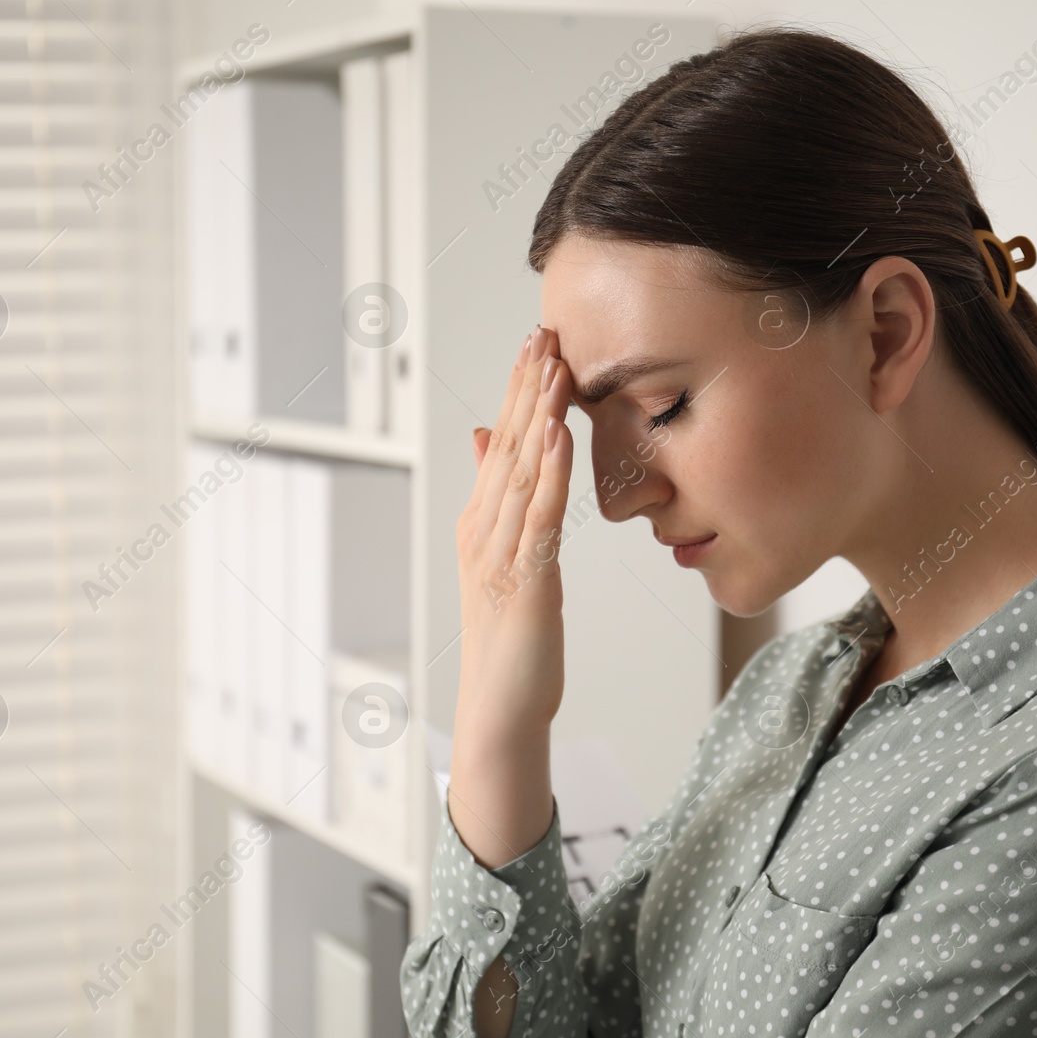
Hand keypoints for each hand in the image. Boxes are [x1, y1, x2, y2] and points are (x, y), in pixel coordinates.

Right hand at [454, 324, 572, 735]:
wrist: (500, 705)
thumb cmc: (509, 637)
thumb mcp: (502, 558)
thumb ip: (494, 498)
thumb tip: (482, 438)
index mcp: (479, 521)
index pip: (500, 442)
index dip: (517, 390)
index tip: (536, 342)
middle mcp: (483, 529)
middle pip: (506, 445)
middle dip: (525, 387)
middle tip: (542, 331)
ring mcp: (500, 553)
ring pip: (519, 470)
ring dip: (535, 415)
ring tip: (551, 365)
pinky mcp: (526, 579)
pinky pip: (538, 515)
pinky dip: (548, 471)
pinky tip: (557, 433)